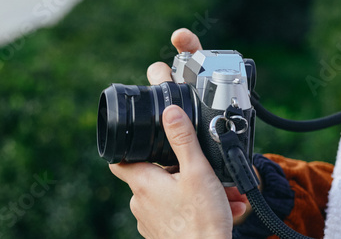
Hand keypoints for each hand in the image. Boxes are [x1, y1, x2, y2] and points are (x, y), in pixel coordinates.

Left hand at [110, 104, 236, 237]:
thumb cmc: (201, 220)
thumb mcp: (197, 171)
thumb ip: (183, 140)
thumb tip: (170, 113)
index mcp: (144, 183)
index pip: (121, 159)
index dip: (129, 146)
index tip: (141, 139)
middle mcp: (140, 203)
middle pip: (153, 175)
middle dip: (179, 169)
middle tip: (204, 170)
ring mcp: (149, 221)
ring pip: (168, 194)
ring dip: (191, 188)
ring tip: (220, 191)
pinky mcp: (161, 233)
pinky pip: (175, 212)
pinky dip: (193, 206)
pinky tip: (217, 207)